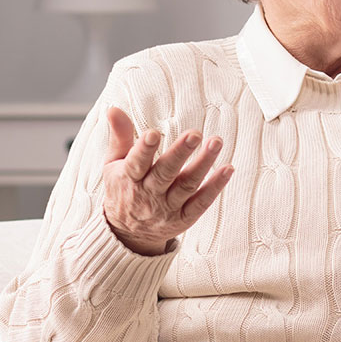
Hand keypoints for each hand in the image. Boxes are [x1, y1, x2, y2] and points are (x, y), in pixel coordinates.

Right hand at [99, 107, 235, 255]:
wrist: (128, 233)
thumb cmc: (122, 188)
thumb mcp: (114, 163)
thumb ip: (119, 136)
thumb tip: (114, 108)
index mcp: (129, 179)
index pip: (136, 163)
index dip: (144, 150)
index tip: (153, 133)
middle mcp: (148, 195)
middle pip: (165, 174)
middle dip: (180, 153)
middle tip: (194, 134)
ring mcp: (167, 208)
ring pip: (186, 185)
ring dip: (203, 164)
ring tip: (215, 143)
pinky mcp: (184, 218)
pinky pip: (201, 203)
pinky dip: (215, 187)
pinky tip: (227, 169)